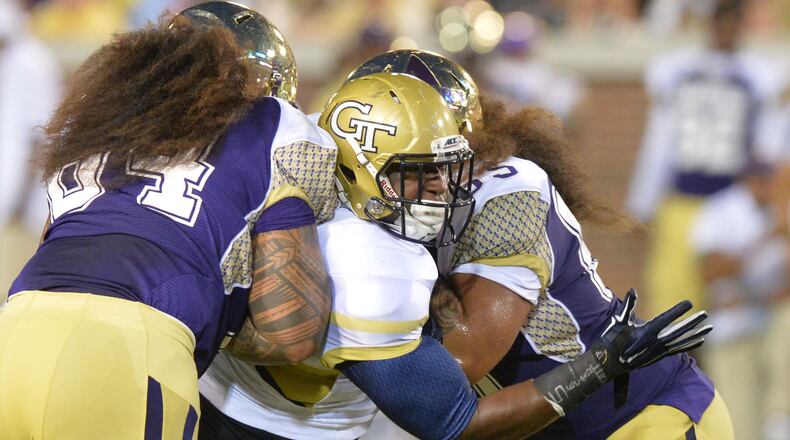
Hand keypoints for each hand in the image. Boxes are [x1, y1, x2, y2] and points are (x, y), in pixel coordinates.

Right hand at [595, 289, 711, 376]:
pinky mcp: (659, 356)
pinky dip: (689, 344)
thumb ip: (628, 306)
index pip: (665, 319)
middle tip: (705, 314)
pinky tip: (700, 340)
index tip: (689, 303)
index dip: (677, 311)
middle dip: (692, 323)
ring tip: (710, 327)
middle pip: (678, 331)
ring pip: (681, 342)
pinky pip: (678, 350)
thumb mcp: (618, 322)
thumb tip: (632, 290)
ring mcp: (658, 351)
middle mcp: (655, 343)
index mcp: (645, 333)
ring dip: (696, 334)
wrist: (609, 364)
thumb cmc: (612, 340)